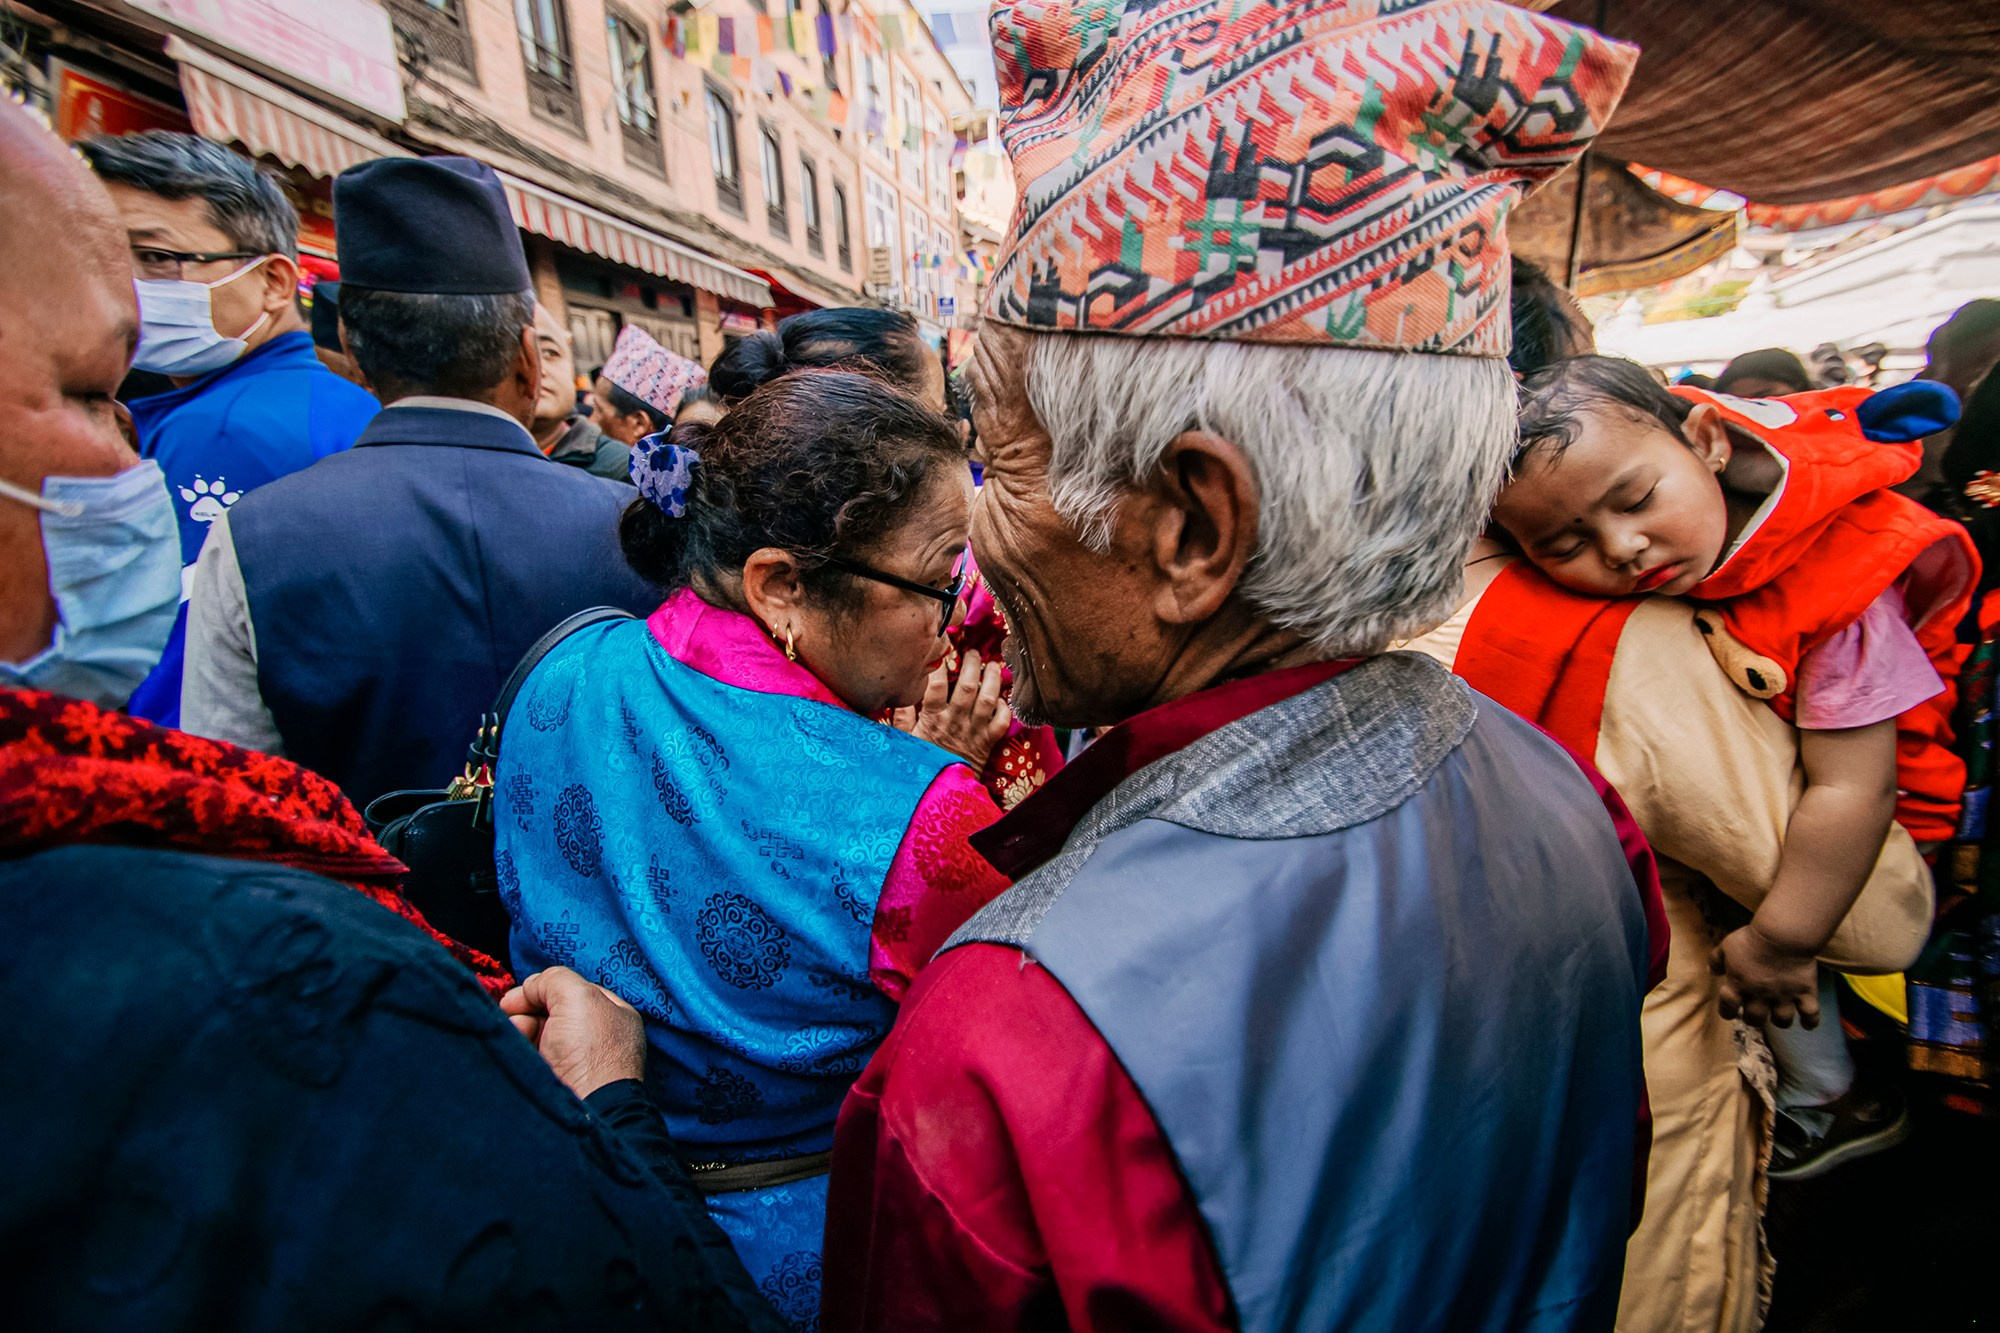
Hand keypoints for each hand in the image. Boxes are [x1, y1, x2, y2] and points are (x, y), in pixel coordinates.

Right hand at [499, 967, 646, 1097]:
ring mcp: (576, 1062)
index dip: (543, 989)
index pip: (571, 991)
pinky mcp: (556, 1082)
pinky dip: (518, 1049)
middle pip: (549, 1013)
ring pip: (535, 1035)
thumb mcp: (578, 996)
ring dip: (519, 1029)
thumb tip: (530, 988)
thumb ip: (554, 979)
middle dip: (527, 1011)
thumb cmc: (591, 1052)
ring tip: (515, 1034)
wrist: (586, 1109)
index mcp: (613, 1014)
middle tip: (512, 1013)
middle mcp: (596, 1037)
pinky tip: (514, 1048)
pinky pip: (530, 1058)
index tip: (519, 996)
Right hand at [900, 650, 1011, 768]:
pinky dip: (1004, 708)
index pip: (935, 686)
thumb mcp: (905, 742)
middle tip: (972, 652)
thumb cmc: (921, 765)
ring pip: (988, 699)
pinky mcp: (988, 742)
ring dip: (993, 679)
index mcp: (933, 719)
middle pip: (967, 686)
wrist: (941, 793)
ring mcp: (974, 731)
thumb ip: (902, 718)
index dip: (939, 666)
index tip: (941, 652)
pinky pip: (1001, 722)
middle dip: (971, 665)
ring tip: (993, 665)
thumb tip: (899, 696)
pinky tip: (1001, 698)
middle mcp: (956, 721)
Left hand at [1710, 923, 1821, 1027]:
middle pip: (1755, 1019)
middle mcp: (1760, 996)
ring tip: (1779, 1014)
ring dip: (1779, 1020)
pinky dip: (1811, 1021)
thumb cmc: (1751, 939)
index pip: (1728, 1010)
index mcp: (1739, 986)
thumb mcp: (1727, 946)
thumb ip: (1716, 960)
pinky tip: (1807, 1023)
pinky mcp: (1805, 992)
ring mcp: (1784, 996)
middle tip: (1757, 1011)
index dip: (1728, 1011)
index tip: (1732, 1007)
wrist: (1782, 934)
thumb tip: (1711, 972)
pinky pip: (1811, 1014)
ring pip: (1782, 1021)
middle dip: (1753, 1018)